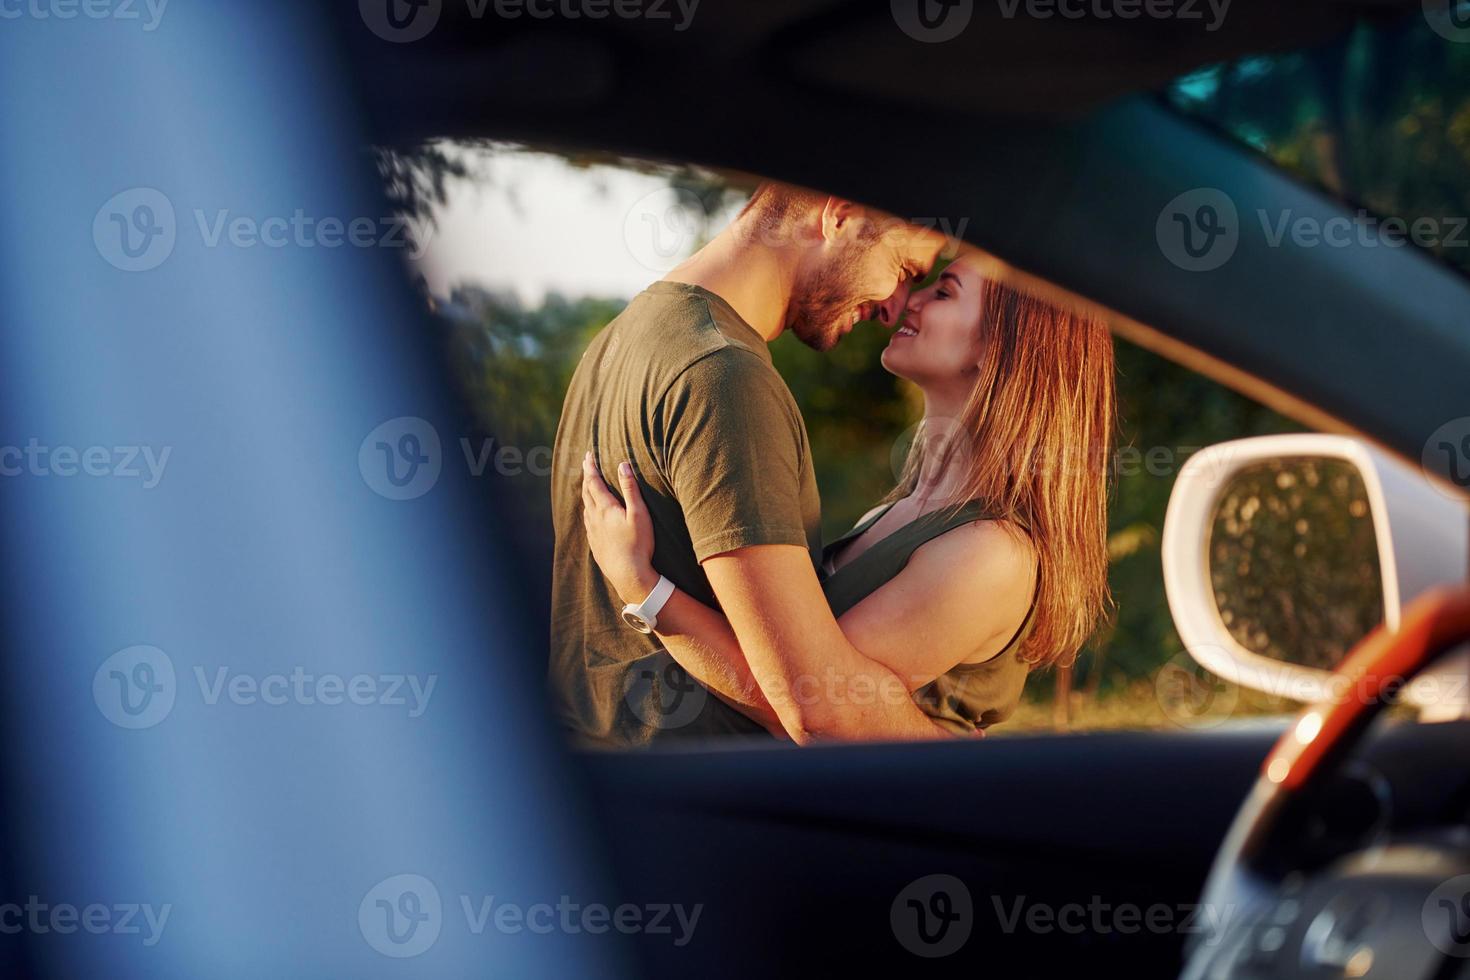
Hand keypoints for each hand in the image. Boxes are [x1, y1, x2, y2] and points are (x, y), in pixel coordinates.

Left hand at [581, 452, 659, 604]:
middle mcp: (594, 518)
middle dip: (587, 477)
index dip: (590, 468)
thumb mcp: (639, 514)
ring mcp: (593, 532)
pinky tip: (591, 514)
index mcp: (605, 509)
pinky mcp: (595, 544)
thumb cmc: (638, 544)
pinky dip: (588, 510)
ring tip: (588, 486)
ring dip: (586, 493)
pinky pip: (587, 522)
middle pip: (587, 493)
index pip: (594, 483)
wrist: (629, 575)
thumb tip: (623, 465)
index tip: (588, 456)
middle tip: (586, 464)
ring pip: (586, 507)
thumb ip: (631, 489)